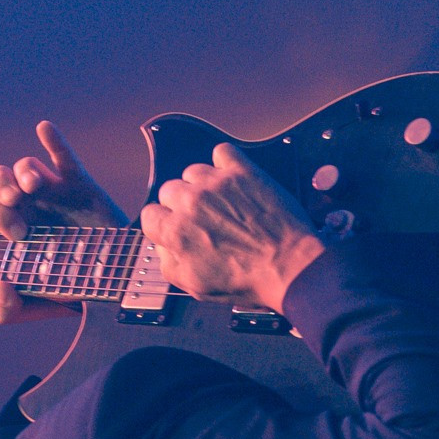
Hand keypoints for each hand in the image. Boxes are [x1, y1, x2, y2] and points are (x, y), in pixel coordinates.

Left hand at [0, 121, 126, 324]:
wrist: (111, 283)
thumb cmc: (68, 289)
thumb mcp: (32, 307)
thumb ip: (6, 310)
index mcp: (9, 226)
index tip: (14, 234)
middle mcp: (25, 205)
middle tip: (14, 208)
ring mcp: (50, 192)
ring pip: (24, 166)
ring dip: (22, 172)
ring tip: (30, 188)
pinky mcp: (79, 184)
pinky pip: (64, 156)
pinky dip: (54, 140)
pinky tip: (43, 129)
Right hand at [138, 143, 324, 313]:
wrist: (288, 266)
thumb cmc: (245, 280)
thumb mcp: (194, 286)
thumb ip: (168, 262)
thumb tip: (163, 246)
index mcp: (175, 232)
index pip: (150, 215)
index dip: (163, 224)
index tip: (176, 229)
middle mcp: (191, 202)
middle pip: (169, 190)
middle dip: (182, 205)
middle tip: (203, 220)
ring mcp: (216, 184)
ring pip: (193, 172)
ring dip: (202, 185)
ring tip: (220, 203)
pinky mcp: (242, 172)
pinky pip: (222, 152)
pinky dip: (224, 163)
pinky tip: (231, 180)